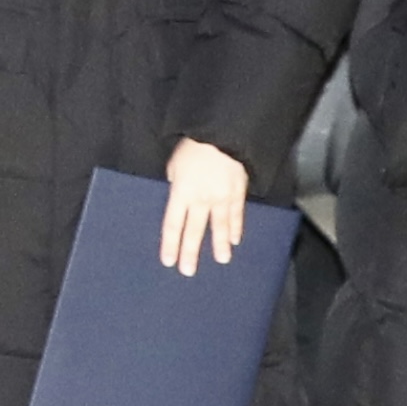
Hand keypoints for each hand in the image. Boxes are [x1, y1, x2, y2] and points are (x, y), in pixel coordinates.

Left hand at [158, 136, 252, 274]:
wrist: (223, 135)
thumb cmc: (195, 146)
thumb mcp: (175, 164)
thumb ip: (175, 183)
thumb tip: (178, 197)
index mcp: (181, 192)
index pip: (173, 224)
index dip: (170, 244)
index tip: (168, 260)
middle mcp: (201, 199)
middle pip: (194, 231)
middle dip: (191, 252)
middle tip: (189, 270)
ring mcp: (221, 198)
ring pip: (219, 227)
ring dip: (219, 245)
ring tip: (221, 260)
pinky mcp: (238, 192)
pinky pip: (236, 214)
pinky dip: (236, 228)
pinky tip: (236, 240)